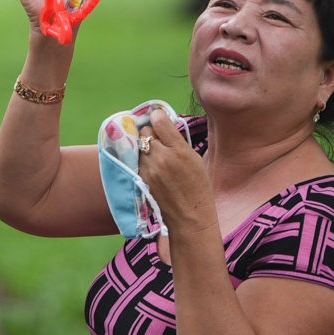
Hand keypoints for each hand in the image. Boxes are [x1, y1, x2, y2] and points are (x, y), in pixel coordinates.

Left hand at [136, 106, 216, 236]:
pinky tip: (150, 166)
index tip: (159, 119)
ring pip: (138, 146)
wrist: (189, 217)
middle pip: (145, 132)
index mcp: (180, 151)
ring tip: (155, 156)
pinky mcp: (140, 179)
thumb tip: (163, 125)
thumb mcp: (195, 159)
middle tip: (158, 141)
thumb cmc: (198, 187)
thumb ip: (178, 141)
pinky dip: (140, 160)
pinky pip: (135, 160)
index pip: (158, 121)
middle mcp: (162, 158)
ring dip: (144, 147)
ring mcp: (148, 169)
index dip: (158, 118)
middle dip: (150, 133)